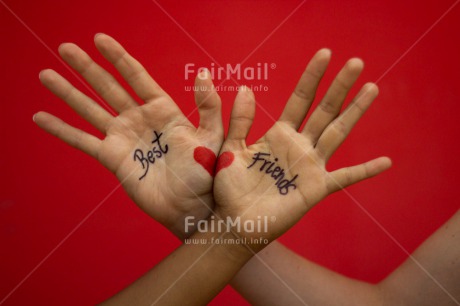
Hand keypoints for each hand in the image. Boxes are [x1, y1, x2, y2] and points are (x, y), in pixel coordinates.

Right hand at [34, 34, 222, 238]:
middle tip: (66, 48)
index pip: (136, 77)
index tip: (100, 39)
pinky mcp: (112, 158)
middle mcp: (139, 120)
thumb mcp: (212, 138)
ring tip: (46, 73)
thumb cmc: (206, 175)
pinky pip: (82, 140)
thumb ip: (208, 106)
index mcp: (163, 110)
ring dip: (68, 92)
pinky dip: (61, 129)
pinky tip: (41, 117)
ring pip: (90, 109)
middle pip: (107, 87)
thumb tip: (203, 72)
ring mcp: (123, 138)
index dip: (118, 57)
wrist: (191, 208)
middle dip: (86, 67)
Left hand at [213, 49, 390, 246]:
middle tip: (357, 62)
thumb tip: (247, 88)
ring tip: (372, 88)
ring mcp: (310, 165)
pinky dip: (365, 170)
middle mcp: (299, 146)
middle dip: (340, 86)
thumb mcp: (231, 149)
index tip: (325, 53)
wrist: (234, 221)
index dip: (312, 77)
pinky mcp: (316, 188)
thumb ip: (240, 121)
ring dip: (355, 111)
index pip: (300, 98)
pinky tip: (386, 161)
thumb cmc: (229, 188)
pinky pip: (345, 177)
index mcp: (279, 134)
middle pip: (324, 110)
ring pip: (337, 133)